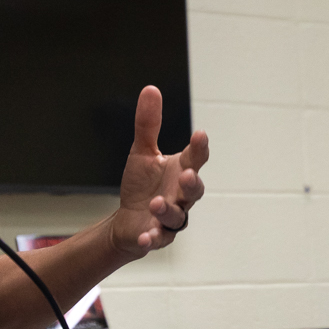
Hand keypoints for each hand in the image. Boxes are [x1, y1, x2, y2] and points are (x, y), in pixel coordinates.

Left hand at [111, 86, 208, 257]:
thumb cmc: (142, 185)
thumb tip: (151, 89)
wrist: (128, 220)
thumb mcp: (142, 152)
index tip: (200, 135)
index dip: (200, 147)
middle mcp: (182, 195)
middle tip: (187, 175)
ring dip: (169, 210)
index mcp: (181, 171)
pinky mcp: (158, 236)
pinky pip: (160, 239)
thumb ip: (149, 125)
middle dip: (192, 183)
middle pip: (195, 190)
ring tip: (155, 203)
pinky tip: (144, 237)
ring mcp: (172, 218)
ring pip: (178, 217)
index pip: (196, 157)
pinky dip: (153, 238)